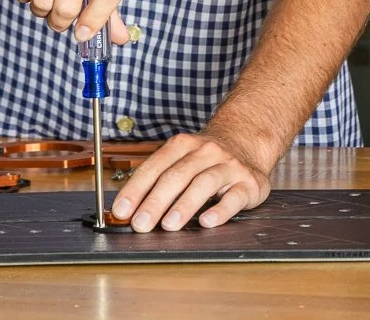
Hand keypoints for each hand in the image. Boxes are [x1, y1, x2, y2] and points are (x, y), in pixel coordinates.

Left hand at [110, 128, 271, 231]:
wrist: (247, 143)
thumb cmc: (206, 160)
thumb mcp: (181, 160)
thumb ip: (158, 181)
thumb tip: (128, 211)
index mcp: (183, 145)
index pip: (155, 166)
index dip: (136, 189)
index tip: (121, 210)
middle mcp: (206, 152)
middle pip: (178, 175)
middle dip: (156, 201)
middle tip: (141, 224)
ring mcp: (229, 166)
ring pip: (205, 183)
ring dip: (184, 204)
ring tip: (169, 224)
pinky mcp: (248, 183)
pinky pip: (234, 197)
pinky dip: (220, 210)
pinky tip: (207, 221)